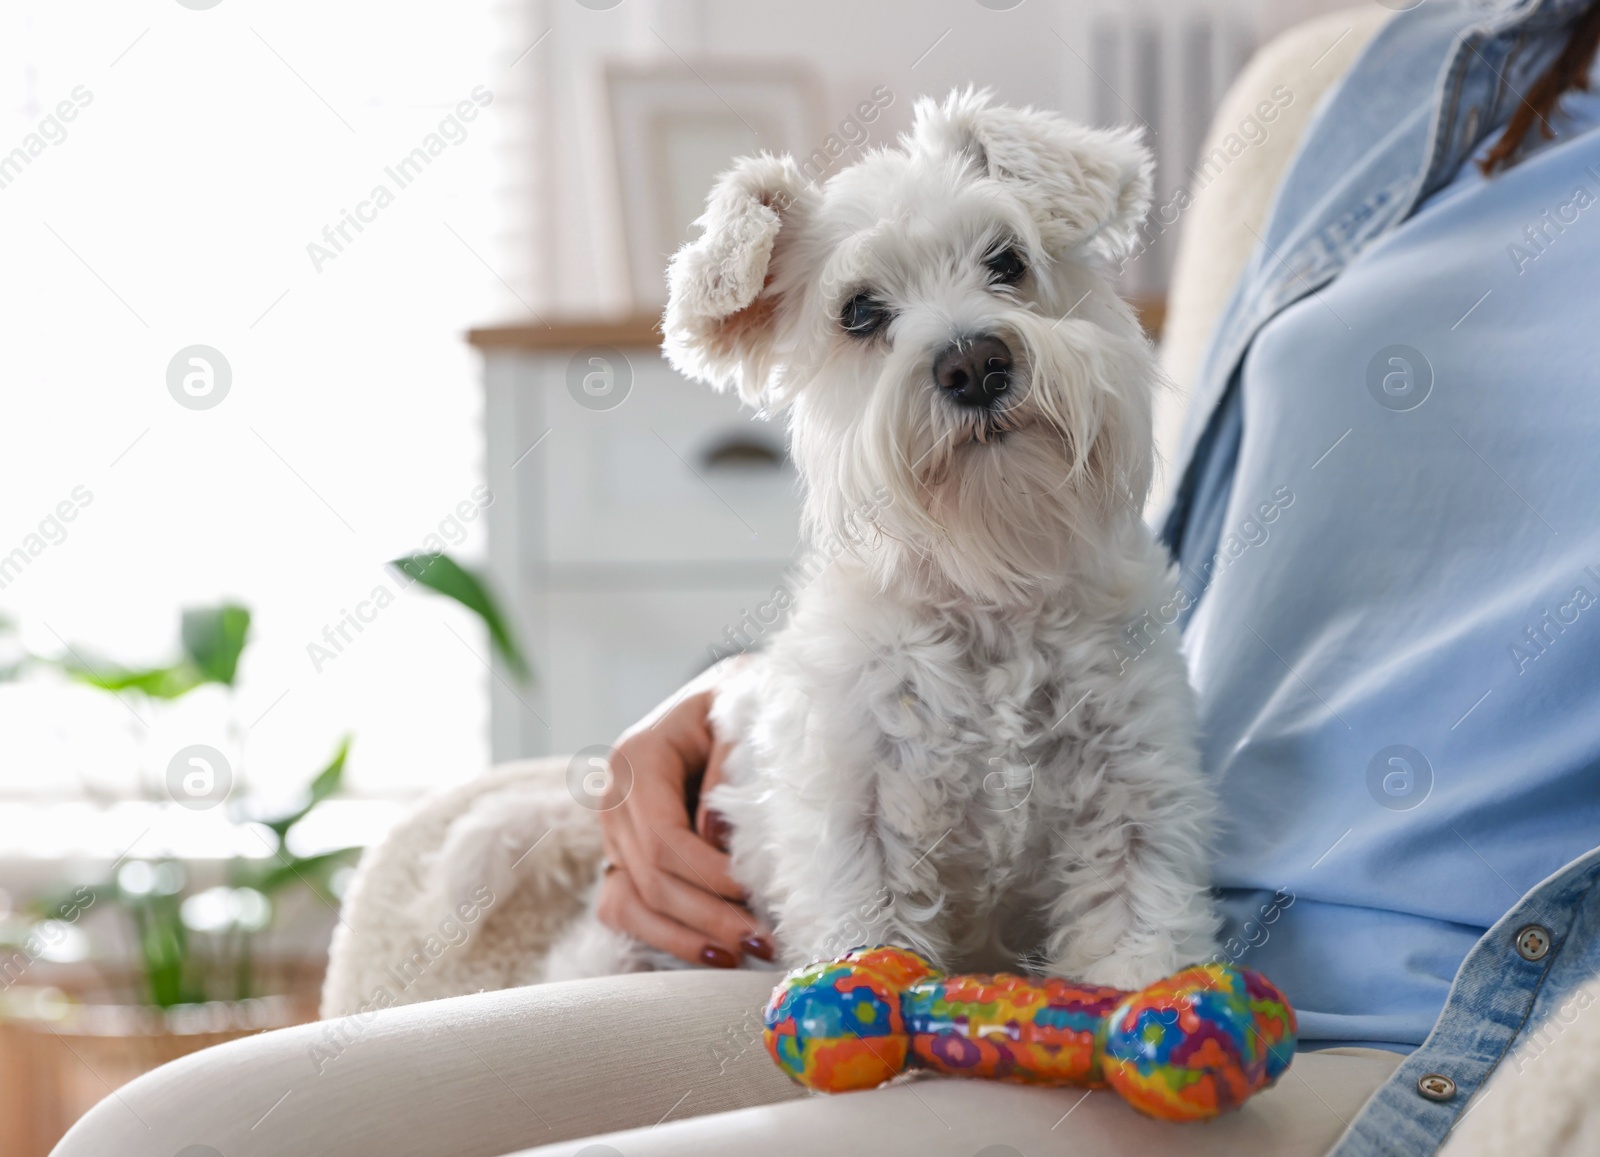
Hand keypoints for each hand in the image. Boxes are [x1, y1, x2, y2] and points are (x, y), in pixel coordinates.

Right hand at [595, 659, 773, 967]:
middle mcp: (614, 796)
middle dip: (709, 916)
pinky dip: (665, 936)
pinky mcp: (620, 852)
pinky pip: (625, 907)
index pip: (663, 837)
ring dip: (687, 936)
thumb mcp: (745, 709)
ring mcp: (612, 829)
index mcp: (638, 756)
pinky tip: (711, 951)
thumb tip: (714, 837)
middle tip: (765, 941)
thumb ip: (730, 764)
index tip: (759, 895)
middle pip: (650, 876)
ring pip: (631, 901)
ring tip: (743, 953)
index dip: (709, 876)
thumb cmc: (745, 701)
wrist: (728, 695)